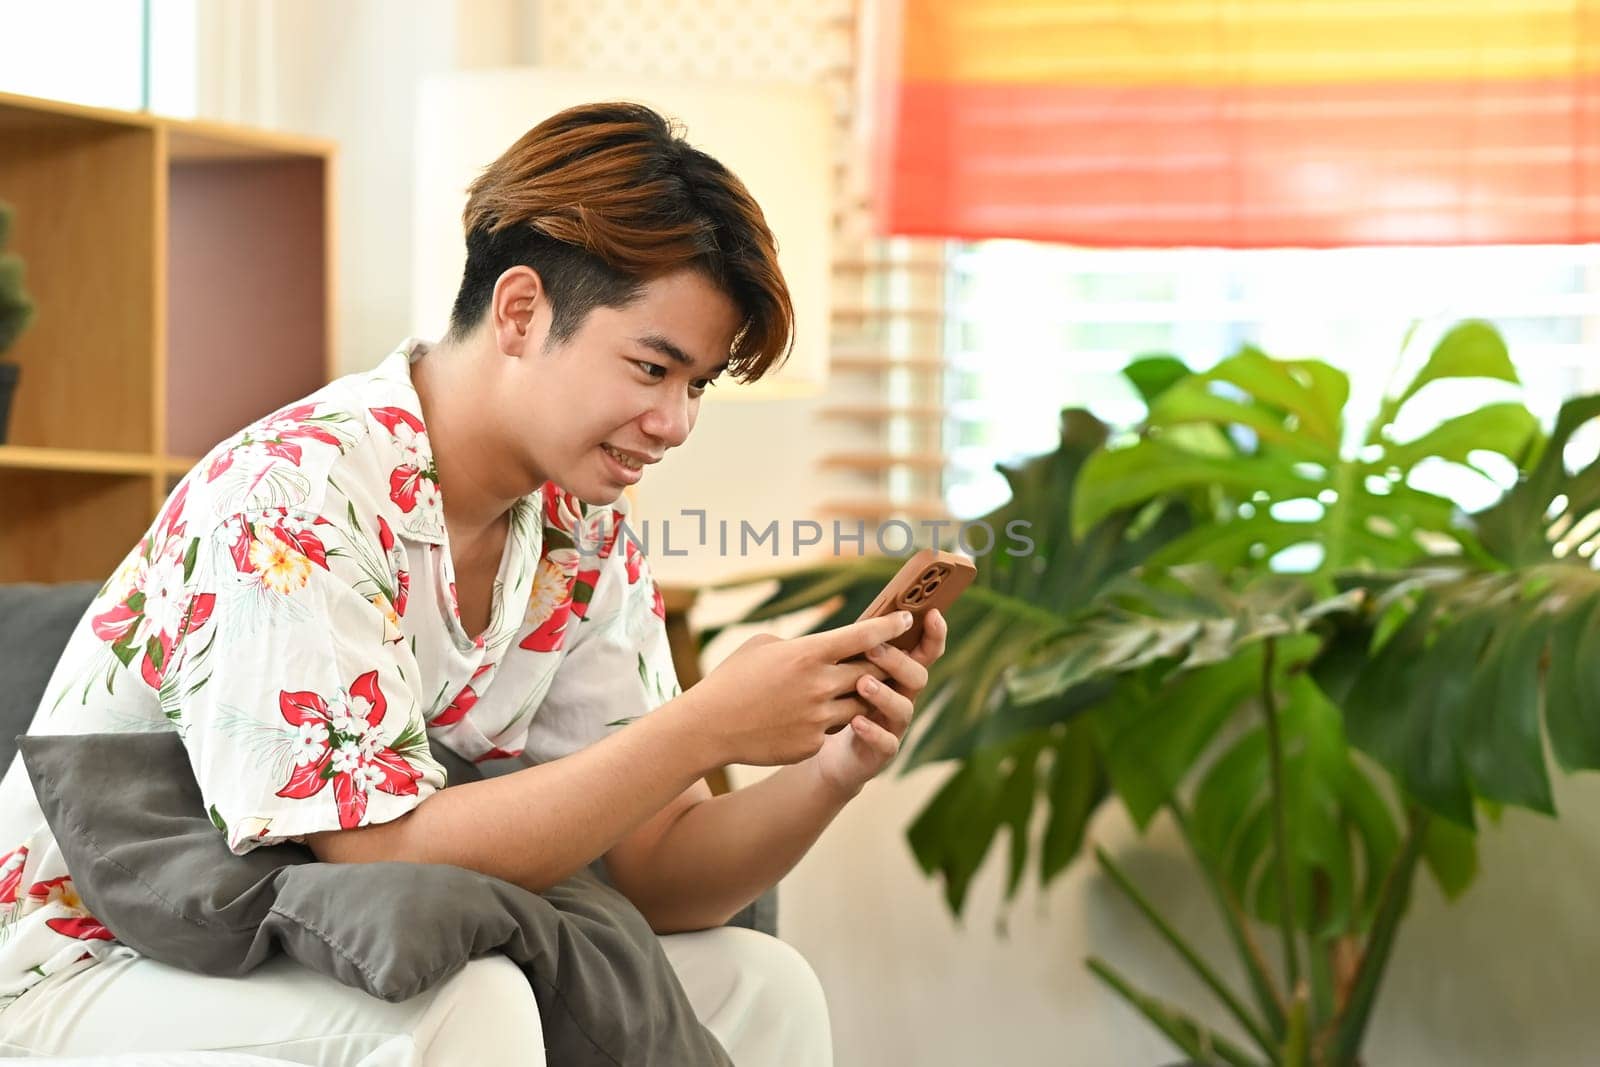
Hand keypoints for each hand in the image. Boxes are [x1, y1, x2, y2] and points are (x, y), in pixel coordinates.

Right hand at [672, 610, 917, 767]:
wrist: (709, 726)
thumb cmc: (733, 678)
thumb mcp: (763, 645)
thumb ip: (801, 645)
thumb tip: (823, 648)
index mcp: (808, 653)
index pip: (864, 635)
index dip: (890, 626)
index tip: (906, 619)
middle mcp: (819, 684)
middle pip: (872, 671)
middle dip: (885, 663)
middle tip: (893, 656)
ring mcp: (818, 717)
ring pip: (862, 704)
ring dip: (862, 695)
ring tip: (853, 688)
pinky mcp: (813, 743)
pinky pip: (837, 729)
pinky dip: (833, 720)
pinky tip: (814, 716)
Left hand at [810, 608, 947, 798]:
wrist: (829, 754)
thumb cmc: (840, 700)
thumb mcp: (848, 670)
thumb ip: (859, 647)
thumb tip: (857, 617)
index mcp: (899, 674)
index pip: (926, 651)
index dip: (934, 634)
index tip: (932, 614)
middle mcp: (904, 698)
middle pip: (917, 676)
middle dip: (898, 661)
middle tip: (873, 649)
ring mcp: (895, 726)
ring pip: (904, 708)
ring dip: (884, 694)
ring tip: (862, 684)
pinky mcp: (882, 752)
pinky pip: (886, 743)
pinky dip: (873, 731)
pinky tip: (856, 721)